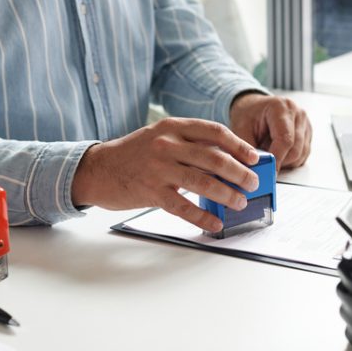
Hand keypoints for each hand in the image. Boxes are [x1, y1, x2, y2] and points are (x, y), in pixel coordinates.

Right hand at [72, 118, 259, 231]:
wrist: (98, 169)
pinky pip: (183, 207)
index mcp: (172, 128)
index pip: (214, 132)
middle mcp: (166, 145)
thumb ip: (188, 143)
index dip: (239, 145)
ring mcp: (158, 169)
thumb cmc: (133, 154)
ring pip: (202, 182)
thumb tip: (225, 158)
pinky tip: (214, 223)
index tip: (254, 157)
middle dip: (238, 172)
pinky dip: (202, 216)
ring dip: (226, 194)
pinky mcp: (151, 192)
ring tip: (240, 202)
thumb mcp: (159, 137)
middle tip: (252, 183)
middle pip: (213, 158)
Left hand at [229, 93, 311, 167]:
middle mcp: (297, 114)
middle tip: (264, 162)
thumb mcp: (241, 129)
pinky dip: (290, 159)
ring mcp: (305, 124)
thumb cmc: (248, 115)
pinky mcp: (307, 134)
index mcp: (281, 108)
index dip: (278, 159)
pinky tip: (278, 152)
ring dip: (285, 161)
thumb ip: (248, 150)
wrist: (255, 107)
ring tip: (270, 153)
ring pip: (301, 154)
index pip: (285, 139)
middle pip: (295, 149)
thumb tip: (255, 170)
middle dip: (280, 161)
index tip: (270, 172)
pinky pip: (303, 154)